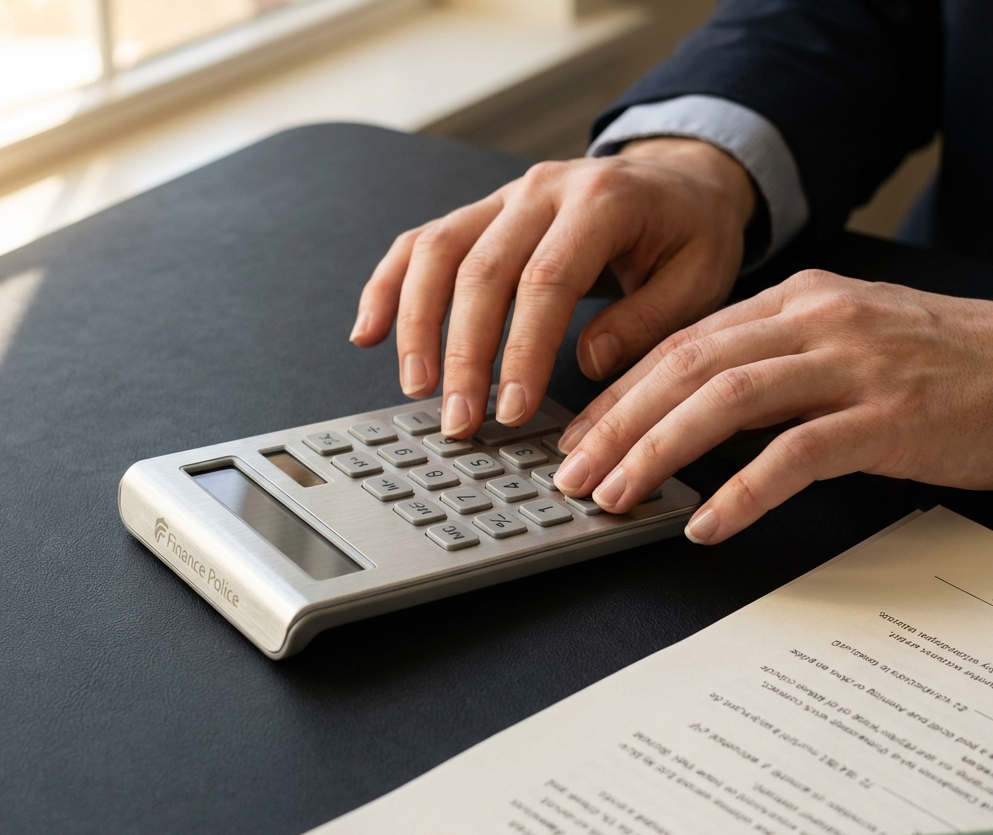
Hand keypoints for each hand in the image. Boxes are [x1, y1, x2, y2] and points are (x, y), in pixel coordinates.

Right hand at [349, 138, 755, 436]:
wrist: (674, 179)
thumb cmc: (688, 235)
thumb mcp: (700, 278)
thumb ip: (648, 320)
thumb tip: (585, 361)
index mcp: (601, 201)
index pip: (546, 280)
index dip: (521, 350)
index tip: (511, 411)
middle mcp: (541, 191)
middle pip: (480, 270)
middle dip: (463, 354)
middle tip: (459, 421)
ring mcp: (502, 198)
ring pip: (437, 252)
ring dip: (417, 324)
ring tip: (415, 388)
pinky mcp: (479, 215)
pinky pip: (419, 244)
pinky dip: (388, 288)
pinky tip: (368, 333)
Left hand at [552, 270, 992, 542]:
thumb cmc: (936, 364)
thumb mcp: (840, 343)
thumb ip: (765, 365)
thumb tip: (685, 412)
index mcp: (795, 301)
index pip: (681, 343)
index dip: (618, 392)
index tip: (577, 435)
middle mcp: (814, 321)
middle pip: (687, 368)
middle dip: (616, 424)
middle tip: (572, 473)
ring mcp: (852, 365)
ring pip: (727, 402)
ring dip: (657, 453)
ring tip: (616, 497)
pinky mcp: (886, 417)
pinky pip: (796, 455)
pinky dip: (742, 492)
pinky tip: (705, 524)